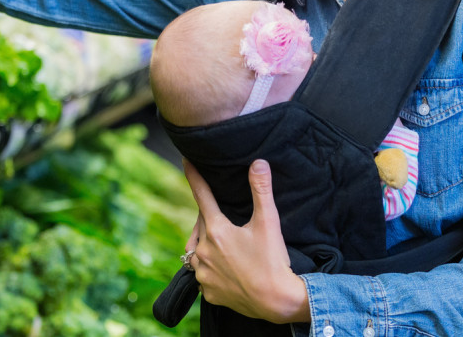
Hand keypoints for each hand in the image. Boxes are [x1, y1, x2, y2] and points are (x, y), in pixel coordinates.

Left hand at [184, 159, 310, 323]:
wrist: (276, 300)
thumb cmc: (272, 260)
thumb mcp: (269, 222)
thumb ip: (261, 190)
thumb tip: (258, 163)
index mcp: (216, 230)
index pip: (201, 196)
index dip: (194, 176)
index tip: (185, 161)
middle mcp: (203, 251)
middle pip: (202, 224)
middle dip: (211, 218)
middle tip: (229, 221)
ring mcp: (203, 273)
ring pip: (198, 250)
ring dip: (208, 245)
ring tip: (227, 247)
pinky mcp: (207, 291)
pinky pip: (204, 274)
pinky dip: (211, 268)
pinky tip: (227, 269)